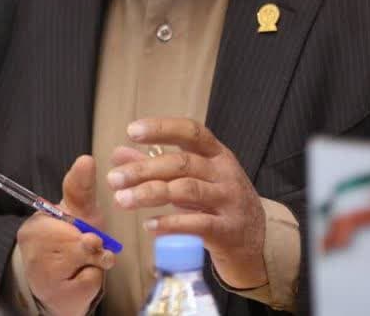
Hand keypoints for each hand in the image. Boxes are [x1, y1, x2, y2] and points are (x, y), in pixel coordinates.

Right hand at [16, 155, 114, 315]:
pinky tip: (80, 279)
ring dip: (96, 262)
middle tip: (89, 247)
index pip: (62, 220)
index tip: (89, 235)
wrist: (58, 287)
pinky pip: (90, 281)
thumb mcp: (78, 211)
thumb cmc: (70, 242)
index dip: (82, 226)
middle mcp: (32, 248)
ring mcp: (41, 274)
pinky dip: (94, 280)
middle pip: (80, 239)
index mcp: (35, 224)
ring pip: (88, 259)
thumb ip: (81, 187)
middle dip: (94, 244)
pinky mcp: (56, 296)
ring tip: (83, 262)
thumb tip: (86, 158)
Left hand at [107, 117, 266, 289]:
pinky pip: (197, 224)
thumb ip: (155, 165)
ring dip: (150, 194)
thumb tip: (119, 153)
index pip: (191, 132)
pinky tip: (149, 226)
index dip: (162, 128)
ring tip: (122, 200)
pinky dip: (170, 224)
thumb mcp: (192, 178)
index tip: (131, 131)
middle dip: (144, 169)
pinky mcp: (229, 230)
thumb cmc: (217, 202)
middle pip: (182, 163)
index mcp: (217, 154)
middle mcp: (225, 173)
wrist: (255, 241)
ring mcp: (229, 201)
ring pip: (187, 191)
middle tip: (114, 179)